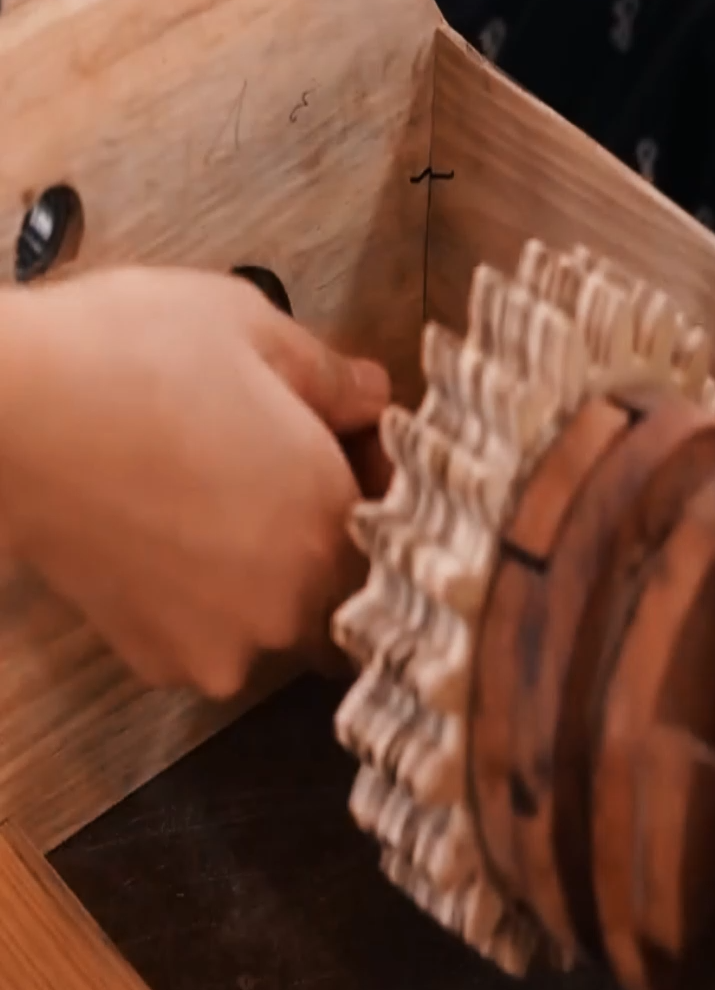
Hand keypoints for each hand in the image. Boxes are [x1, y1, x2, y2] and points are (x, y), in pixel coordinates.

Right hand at [0, 267, 389, 697]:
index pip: (400, 520)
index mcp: (334, 522)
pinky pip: (210, 635)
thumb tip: (371, 395)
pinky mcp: (154, 659)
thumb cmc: (130, 356)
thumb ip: (334, 376)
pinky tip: (168, 532)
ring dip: (264, 567)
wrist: (4, 411)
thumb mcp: (255, 330)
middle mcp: (291, 602)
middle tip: (274, 465)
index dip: (377, 475)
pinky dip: (203, 596)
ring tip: (212, 495)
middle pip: (344, 575)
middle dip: (325, 526)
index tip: (348, 441)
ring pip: (277, 612)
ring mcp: (222, 642)